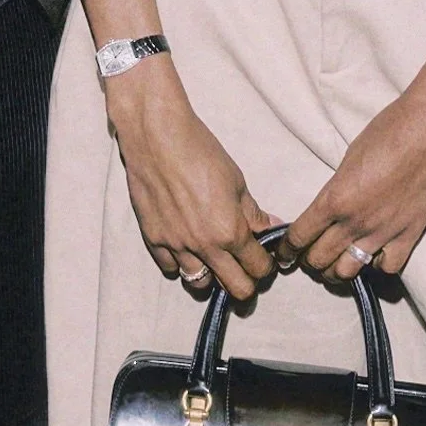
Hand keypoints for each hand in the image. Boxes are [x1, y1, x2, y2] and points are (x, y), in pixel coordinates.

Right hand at [104, 61, 276, 299]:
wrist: (156, 137)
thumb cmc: (201, 152)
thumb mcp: (236, 181)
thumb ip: (253, 212)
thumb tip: (272, 228)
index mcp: (230, 231)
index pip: (258, 268)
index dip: (266, 266)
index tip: (264, 257)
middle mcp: (204, 246)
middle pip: (235, 288)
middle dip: (246, 281)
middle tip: (244, 266)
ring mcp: (176, 245)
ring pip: (200, 284)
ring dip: (211, 275)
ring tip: (213, 259)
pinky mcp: (153, 238)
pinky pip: (170, 268)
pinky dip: (181, 263)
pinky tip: (187, 247)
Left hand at [284, 82, 425, 280]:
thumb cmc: (389, 131)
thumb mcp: (348, 159)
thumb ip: (336, 190)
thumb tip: (329, 208)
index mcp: (334, 199)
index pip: (299, 237)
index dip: (287, 249)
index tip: (285, 253)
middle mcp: (355, 221)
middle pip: (319, 259)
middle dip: (309, 260)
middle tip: (311, 255)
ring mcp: (383, 232)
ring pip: (348, 271)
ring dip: (337, 270)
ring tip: (338, 262)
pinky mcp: (410, 234)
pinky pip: (387, 267)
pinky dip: (378, 265)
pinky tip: (376, 255)